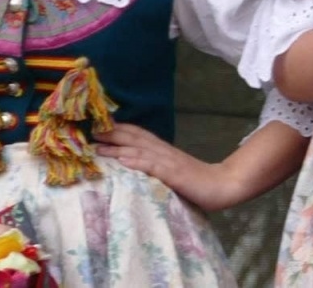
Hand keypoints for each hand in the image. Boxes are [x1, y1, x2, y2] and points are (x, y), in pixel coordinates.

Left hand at [96, 123, 238, 211]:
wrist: (223, 185)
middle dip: (111, 134)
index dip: (117, 129)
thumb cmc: (197, 181)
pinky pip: (153, 166)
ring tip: (97, 147)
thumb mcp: (172, 171)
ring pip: (140, 150)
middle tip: (88, 131)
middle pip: (135, 138)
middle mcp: (163, 152)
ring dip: (117, 147)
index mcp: (162, 150)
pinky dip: (137, 162)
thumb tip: (130, 164)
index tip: (96, 126)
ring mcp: (169, 162)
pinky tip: (124, 161)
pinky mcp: (175, 175)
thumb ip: (154, 166)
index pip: (137, 134)